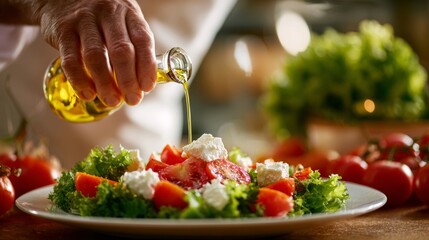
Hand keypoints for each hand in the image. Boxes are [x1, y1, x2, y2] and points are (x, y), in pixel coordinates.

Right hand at [39, 0, 155, 105]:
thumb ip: (134, 48)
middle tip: (132, 99)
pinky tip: (87, 94)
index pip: (142, 40)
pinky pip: (71, 60)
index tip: (147, 87)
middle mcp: (108, 14)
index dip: (147, 66)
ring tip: (111, 101)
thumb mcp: (123, 22)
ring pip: (96, 56)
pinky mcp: (63, 30)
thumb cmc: (102, 18)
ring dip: (105, 83)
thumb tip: (142, 86)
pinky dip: (80, 80)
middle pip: (121, 50)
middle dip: (128, 80)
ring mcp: (84, 21)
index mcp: (129, 13)